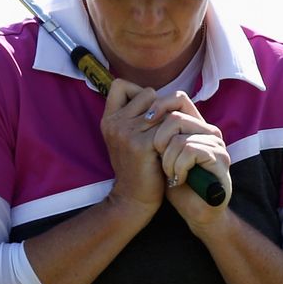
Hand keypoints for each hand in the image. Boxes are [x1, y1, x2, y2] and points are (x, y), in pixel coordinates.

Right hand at [99, 79, 166, 220]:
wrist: (133, 199)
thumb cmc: (136, 167)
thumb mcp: (125, 138)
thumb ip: (132, 116)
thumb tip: (155, 94)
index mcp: (108, 119)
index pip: (120, 85)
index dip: (137, 92)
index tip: (147, 112)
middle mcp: (114, 123)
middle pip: (148, 93)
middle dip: (160, 108)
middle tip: (162, 130)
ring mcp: (127, 133)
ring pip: (162, 108)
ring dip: (170, 121)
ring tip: (167, 139)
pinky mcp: (143, 144)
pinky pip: (169, 124)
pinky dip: (174, 134)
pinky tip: (171, 148)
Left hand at [148, 92, 232, 230]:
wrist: (196, 210)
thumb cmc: (176, 182)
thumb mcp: (161, 154)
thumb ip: (156, 133)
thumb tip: (137, 112)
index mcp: (196, 126)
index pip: (179, 99)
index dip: (159, 105)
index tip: (145, 122)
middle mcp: (209, 130)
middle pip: (176, 117)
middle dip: (159, 140)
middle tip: (158, 158)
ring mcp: (216, 143)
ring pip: (179, 137)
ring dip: (168, 159)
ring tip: (169, 173)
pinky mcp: (220, 159)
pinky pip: (189, 150)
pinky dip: (178, 167)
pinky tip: (178, 179)